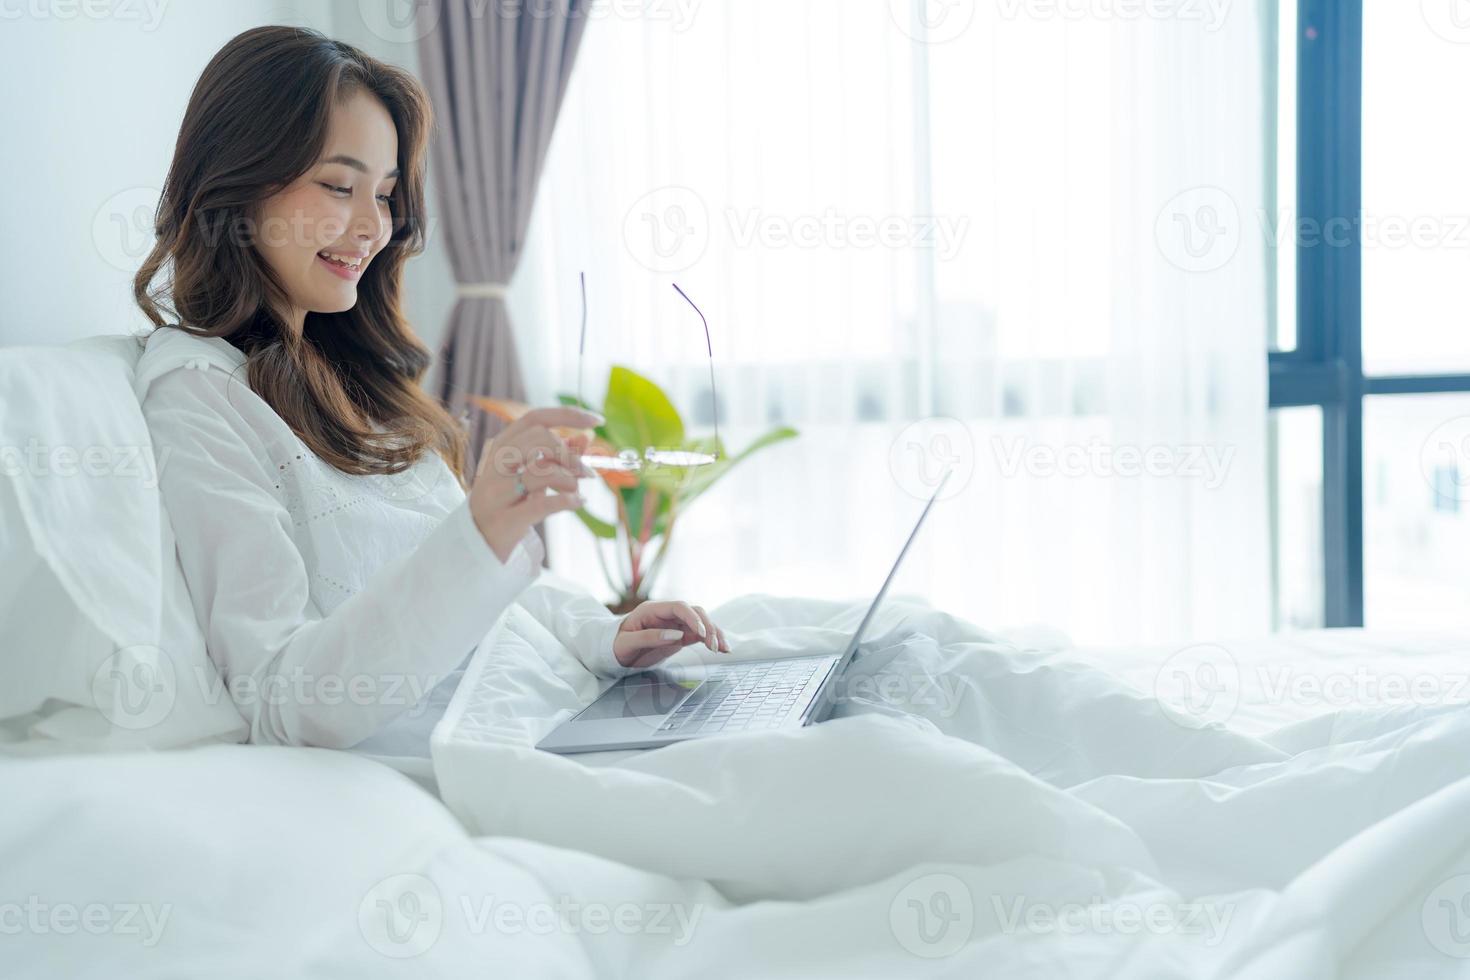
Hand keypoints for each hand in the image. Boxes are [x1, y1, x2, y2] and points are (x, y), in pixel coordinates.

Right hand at [469, 406, 601, 562]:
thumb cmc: (507, 504)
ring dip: (569, 480)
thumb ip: (554, 458)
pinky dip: (567, 501)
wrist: (477, 543)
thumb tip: (583, 438)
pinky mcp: (504, 520)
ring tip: (577, 491)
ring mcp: (496, 492)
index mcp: (500, 447)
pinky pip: (542, 504)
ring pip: (540, 471)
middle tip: (587, 472)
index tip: (596, 421)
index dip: (568, 415)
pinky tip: (578, 503)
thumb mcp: (529, 476)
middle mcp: (494, 465)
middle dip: (570, 454)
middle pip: (538, 439)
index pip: (535, 418)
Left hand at [613, 600, 729, 669]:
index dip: (692, 618)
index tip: (701, 633)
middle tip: (713, 646)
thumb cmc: (617, 645)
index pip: (679, 606)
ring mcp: (675, 624)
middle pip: (695, 612)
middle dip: (707, 627)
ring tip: (724, 649)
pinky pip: (700, 634)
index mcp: (652, 610)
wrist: (615, 651)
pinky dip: (712, 640)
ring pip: (701, 623)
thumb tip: (675, 635)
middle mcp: (667, 614)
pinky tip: (722, 648)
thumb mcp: (627, 643)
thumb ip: (649, 637)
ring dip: (714, 633)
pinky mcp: (681, 635)